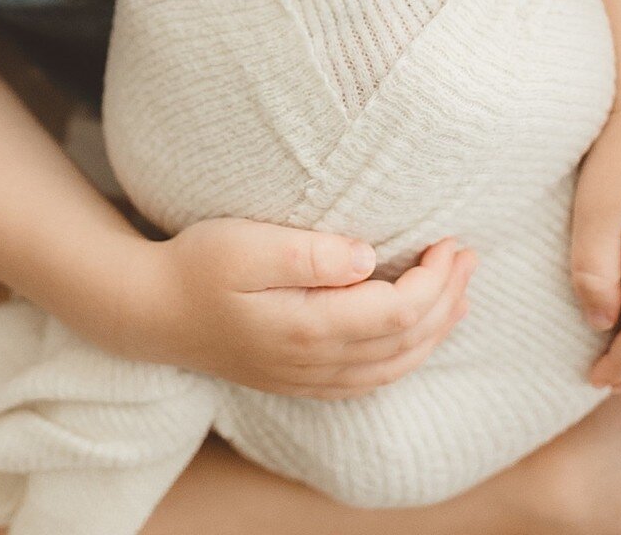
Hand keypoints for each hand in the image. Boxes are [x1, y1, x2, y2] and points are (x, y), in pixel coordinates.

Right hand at [127, 217, 476, 397]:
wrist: (151, 312)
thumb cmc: (198, 266)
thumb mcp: (248, 245)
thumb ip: (311, 254)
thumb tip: (370, 257)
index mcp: (307, 327)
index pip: (397, 313)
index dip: (434, 280)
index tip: (449, 241)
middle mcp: (314, 363)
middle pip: (404, 342)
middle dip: (446, 298)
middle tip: (469, 255)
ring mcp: (307, 377)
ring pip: (393, 367)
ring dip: (434, 329)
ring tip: (459, 291)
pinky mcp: (300, 378)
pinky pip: (370, 380)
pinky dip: (406, 356)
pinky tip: (416, 334)